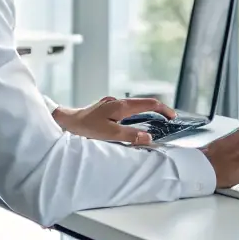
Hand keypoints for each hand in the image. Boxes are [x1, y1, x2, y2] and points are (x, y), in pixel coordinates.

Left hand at [52, 97, 174, 146]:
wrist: (66, 121)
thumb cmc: (86, 128)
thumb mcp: (109, 134)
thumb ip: (130, 136)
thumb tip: (148, 137)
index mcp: (121, 106)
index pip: (149, 103)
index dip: (163, 109)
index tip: (172, 117)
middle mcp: (118, 101)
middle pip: (144, 102)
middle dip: (157, 110)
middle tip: (167, 121)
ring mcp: (112, 103)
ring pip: (135, 106)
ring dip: (146, 113)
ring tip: (154, 123)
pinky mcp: (106, 108)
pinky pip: (127, 110)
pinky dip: (136, 115)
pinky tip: (134, 124)